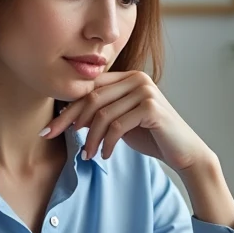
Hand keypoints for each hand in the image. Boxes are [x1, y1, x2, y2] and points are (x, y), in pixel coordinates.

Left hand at [41, 71, 211, 172]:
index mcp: (128, 77)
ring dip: (90, 138)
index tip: (50, 128)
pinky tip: (105, 155)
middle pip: (92, 98)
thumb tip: (68, 116)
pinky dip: (107, 143)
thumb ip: (100, 115)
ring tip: (87, 155)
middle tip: (54, 138)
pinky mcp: (152, 107)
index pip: (90, 88)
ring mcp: (146, 91)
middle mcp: (137, 78)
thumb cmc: (152, 136)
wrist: (184, 152)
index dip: (67, 108)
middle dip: (69, 120)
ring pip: (103, 114)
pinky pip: (118, 125)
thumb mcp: (121, 123)